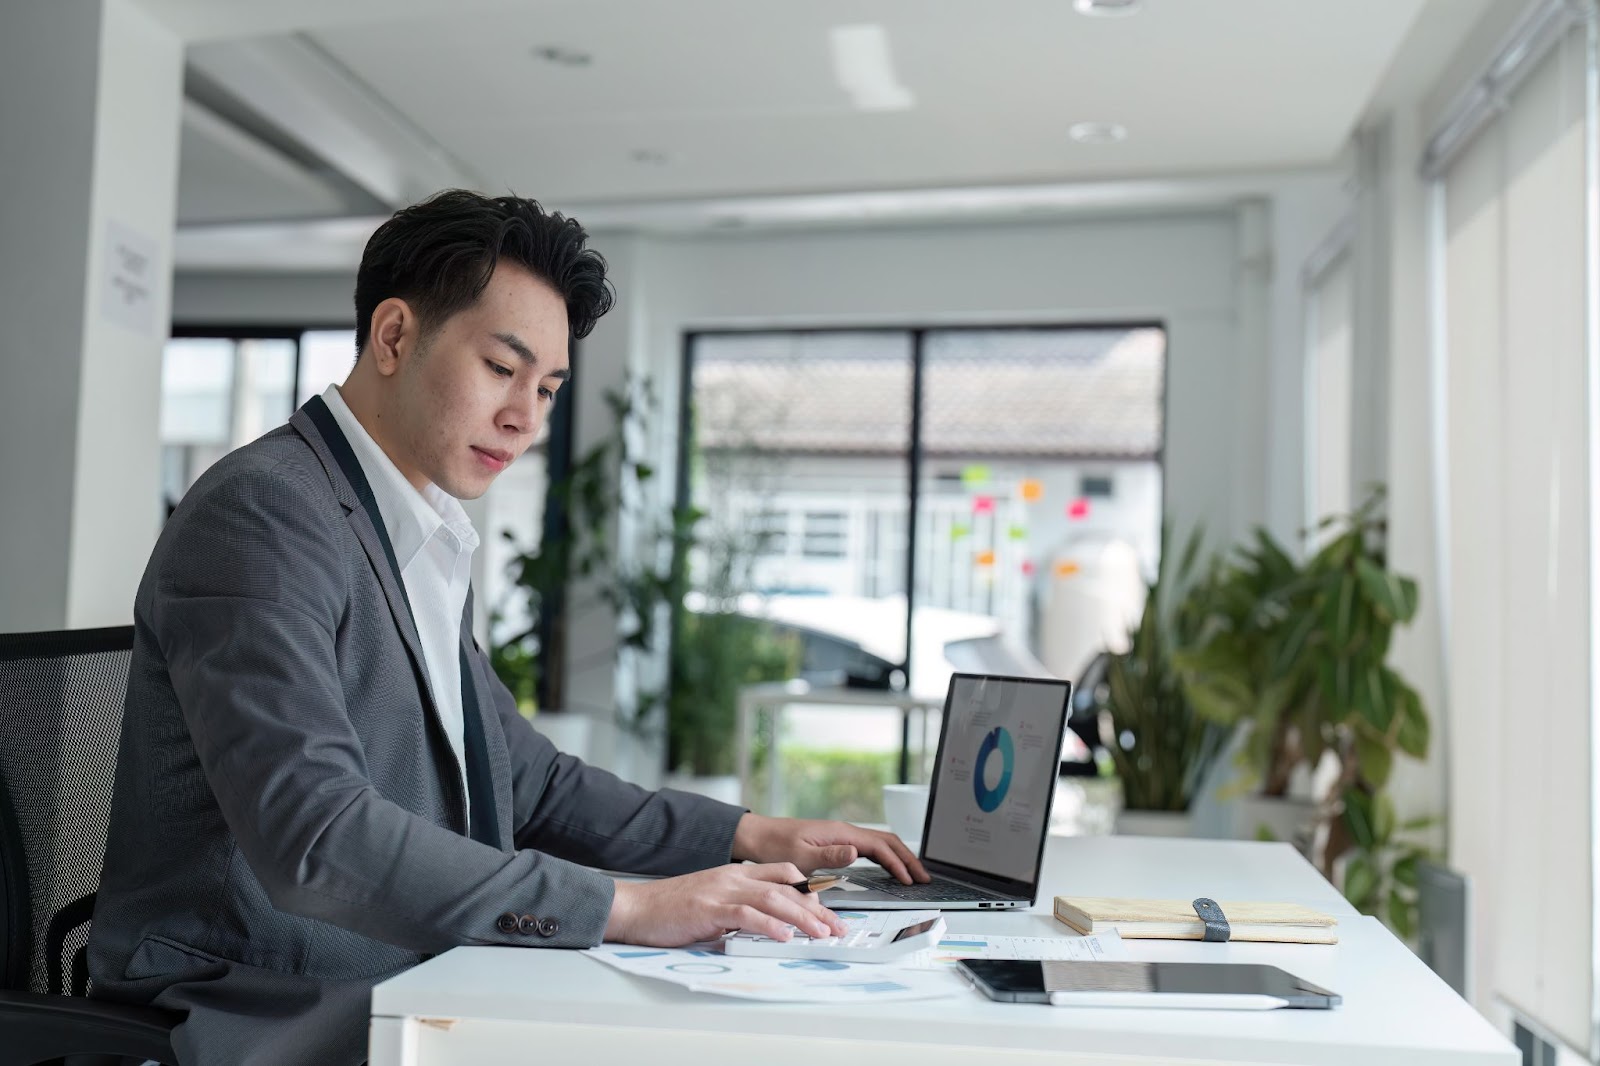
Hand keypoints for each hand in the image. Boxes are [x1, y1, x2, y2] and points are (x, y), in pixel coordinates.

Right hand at [605, 863, 848, 946]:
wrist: (635, 907)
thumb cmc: (670, 909)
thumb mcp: (712, 902)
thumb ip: (739, 909)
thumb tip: (766, 926)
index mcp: (735, 873)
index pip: (784, 874)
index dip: (810, 892)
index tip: (826, 912)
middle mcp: (733, 877)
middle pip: (787, 887)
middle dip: (817, 908)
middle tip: (836, 928)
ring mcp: (722, 890)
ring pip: (774, 898)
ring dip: (802, 918)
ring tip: (821, 934)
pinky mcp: (709, 908)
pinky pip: (746, 914)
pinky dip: (769, 925)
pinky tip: (785, 936)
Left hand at [732, 814, 929, 884]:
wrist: (758, 836)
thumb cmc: (775, 846)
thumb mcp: (800, 856)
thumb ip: (830, 856)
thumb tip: (856, 853)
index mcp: (840, 834)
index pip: (879, 847)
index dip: (898, 863)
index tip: (910, 880)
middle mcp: (844, 832)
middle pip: (886, 841)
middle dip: (907, 859)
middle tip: (924, 878)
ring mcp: (842, 836)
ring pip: (880, 843)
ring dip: (899, 857)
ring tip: (914, 875)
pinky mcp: (836, 842)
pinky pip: (869, 848)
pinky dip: (885, 858)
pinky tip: (889, 869)